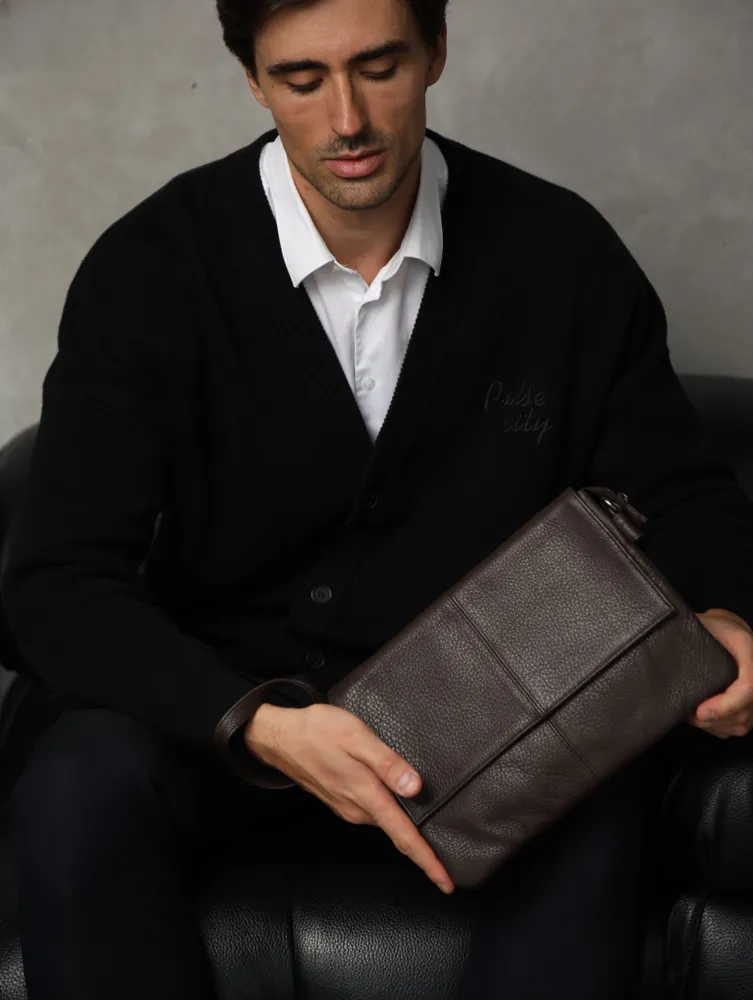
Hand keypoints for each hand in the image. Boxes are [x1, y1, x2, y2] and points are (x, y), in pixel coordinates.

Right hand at [245, 702, 454, 893]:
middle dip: (421, 850)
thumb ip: (387, 763)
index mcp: (366, 794)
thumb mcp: (357, 737)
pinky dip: (389, 817)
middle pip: (397, 834)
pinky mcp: (341, 801)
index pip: (403, 836)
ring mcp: (347, 807)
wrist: (279, 737)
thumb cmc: (318, 731)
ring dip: (404, 831)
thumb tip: (415, 788)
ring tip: (428, 838)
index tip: (446, 883)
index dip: (427, 861)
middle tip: (445, 866)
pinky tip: (397, 808)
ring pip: (384, 823)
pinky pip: (372, 814)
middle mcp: (357, 809)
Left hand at [687, 608, 752, 738]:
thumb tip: (662, 653)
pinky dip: (719, 727)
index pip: (748, 685)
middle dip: (712, 719)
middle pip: (744, 712)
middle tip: (687, 712)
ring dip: (714, 724)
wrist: (729, 630)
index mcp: (748, 650)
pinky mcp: (752, 706)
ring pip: (742, 723)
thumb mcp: (702, 624)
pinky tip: (703, 716)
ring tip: (692, 713)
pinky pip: (739, 727)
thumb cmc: (713, 627)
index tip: (700, 711)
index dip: (726, 704)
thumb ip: (687, 636)